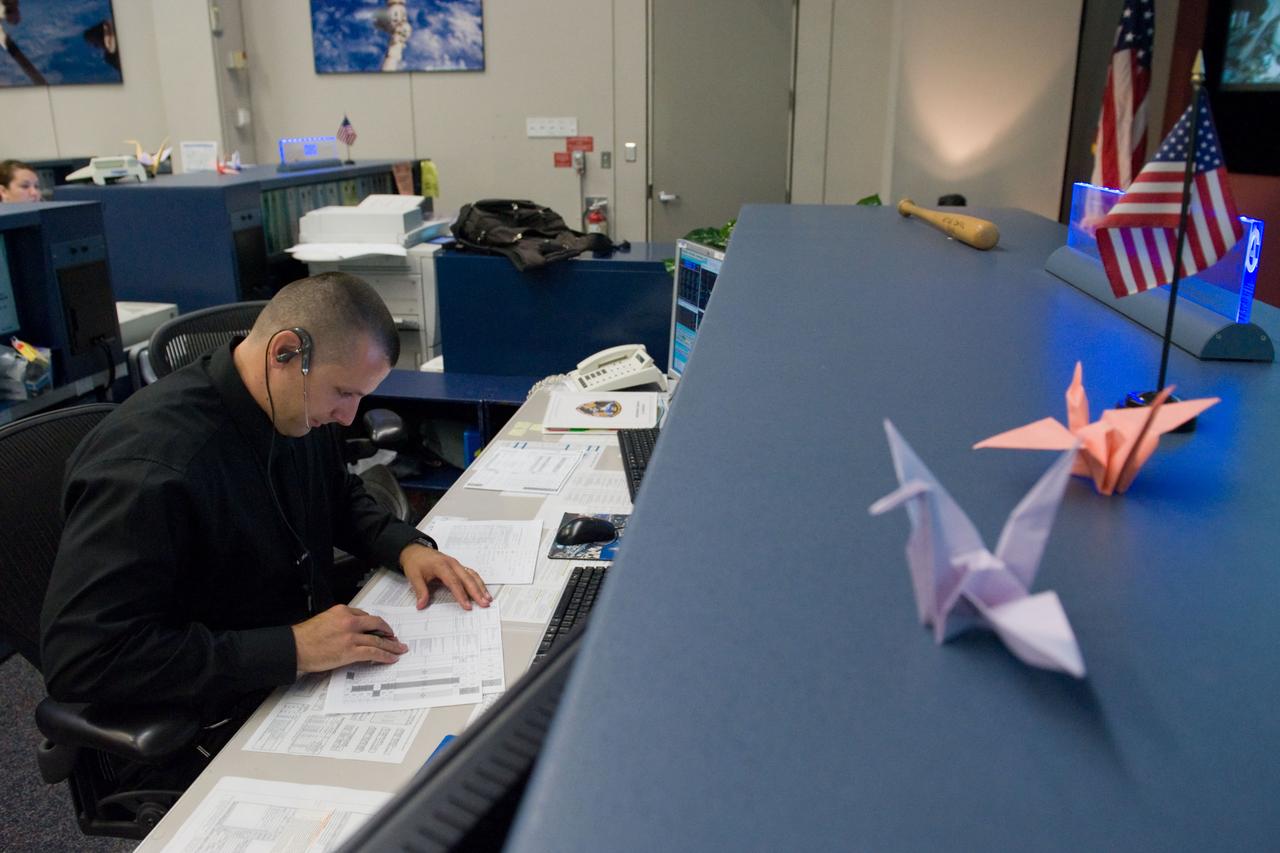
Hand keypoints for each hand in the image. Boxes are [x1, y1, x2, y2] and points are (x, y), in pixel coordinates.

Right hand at [292, 605, 407, 672]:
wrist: (295, 648)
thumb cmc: (305, 637)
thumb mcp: (324, 620)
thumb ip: (340, 622)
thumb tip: (353, 631)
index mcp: (342, 611)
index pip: (365, 616)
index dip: (375, 624)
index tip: (381, 629)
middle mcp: (349, 621)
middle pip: (376, 624)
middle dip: (388, 631)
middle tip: (395, 637)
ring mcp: (351, 636)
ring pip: (378, 639)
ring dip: (391, 645)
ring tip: (399, 649)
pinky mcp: (350, 651)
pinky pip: (374, 652)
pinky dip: (385, 655)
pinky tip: (391, 657)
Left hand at [400, 542, 492, 610]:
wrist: (416, 550)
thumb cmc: (416, 562)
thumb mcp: (414, 576)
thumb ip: (420, 591)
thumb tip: (421, 605)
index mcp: (441, 565)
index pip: (453, 582)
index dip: (461, 594)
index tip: (467, 605)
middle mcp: (452, 564)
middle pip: (467, 578)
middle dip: (477, 592)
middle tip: (484, 603)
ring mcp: (457, 564)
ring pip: (472, 575)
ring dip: (481, 587)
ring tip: (488, 599)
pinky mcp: (459, 567)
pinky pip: (471, 574)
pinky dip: (478, 582)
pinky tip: (483, 590)